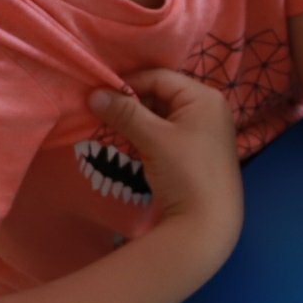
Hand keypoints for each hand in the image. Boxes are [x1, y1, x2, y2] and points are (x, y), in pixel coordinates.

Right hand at [88, 69, 242, 263]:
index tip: (100, 96)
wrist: (207, 225)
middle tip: (105, 115)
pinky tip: (131, 146)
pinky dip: (148, 136)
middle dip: (132, 104)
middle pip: (162, 95)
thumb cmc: (184, 173)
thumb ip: (124, 113)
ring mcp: (205, 132)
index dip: (128, 84)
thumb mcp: (153, 138)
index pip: (159, 77)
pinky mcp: (197, 153)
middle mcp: (209, 109)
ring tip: (114, 131)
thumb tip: (94, 93)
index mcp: (205, 98)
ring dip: (138, 122)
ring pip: (163, 116)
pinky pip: (168, 134)